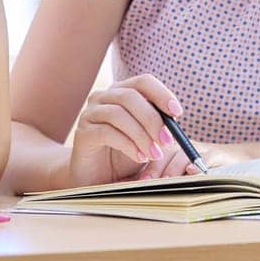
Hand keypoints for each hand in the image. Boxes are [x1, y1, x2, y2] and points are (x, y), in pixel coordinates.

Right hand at [69, 74, 198, 185]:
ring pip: (118, 114)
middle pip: (131, 96)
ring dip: (141, 135)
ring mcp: (90, 114)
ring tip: (154, 154)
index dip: (161, 93)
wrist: (99, 178)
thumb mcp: (147, 138)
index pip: (143, 82)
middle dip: (153, 119)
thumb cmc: (125, 155)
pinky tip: (139, 157)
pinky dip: (127, 145)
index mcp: (122, 92)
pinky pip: (107, 132)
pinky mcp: (82, 134)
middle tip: (167, 141)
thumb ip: (159, 126)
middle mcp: (103, 97)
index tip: (177, 112)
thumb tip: (176, 118)